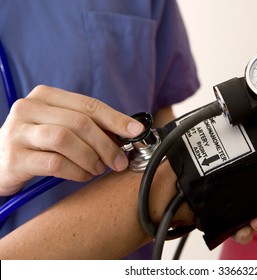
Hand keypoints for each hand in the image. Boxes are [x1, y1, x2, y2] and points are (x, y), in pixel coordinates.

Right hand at [0, 85, 143, 195]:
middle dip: (106, 144)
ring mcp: (18, 131)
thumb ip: (89, 126)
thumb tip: (127, 133)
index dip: (116, 119)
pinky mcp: (14, 157)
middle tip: (119, 161)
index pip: (89, 105)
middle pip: (80, 122)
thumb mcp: (62, 127)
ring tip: (98, 169)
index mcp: (45, 96)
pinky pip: (54, 163)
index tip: (136, 132)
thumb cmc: (38, 144)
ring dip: (91, 157)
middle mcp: (28, 108)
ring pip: (66, 139)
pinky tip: (83, 175)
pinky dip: (76, 171)